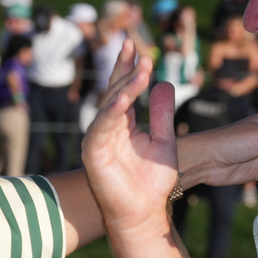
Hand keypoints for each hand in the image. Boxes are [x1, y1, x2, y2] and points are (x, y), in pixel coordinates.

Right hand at [82, 40, 176, 235]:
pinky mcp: (93, 154)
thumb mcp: (163, 141)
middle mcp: (107, 127)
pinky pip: (101, 129)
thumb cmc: (151, 180)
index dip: (129, 67)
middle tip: (135, 46)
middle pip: (114, 91)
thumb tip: (163, 83)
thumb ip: (161, 114)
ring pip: (109, 107)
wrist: (143, 212)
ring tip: (140, 69)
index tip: (138, 46)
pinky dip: (112, 114)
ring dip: (124, 87)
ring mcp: (98, 139)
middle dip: (124, 68)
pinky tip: (123, 100)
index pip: (124, 88)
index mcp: (122, 122)